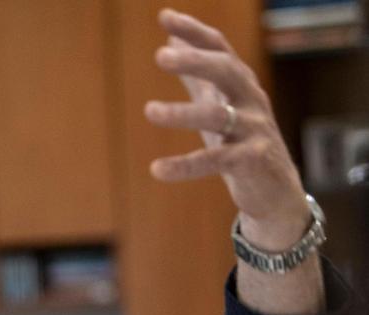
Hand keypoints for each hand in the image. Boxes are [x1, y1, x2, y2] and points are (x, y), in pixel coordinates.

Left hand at [146, 8, 306, 250]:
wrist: (275, 188)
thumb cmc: (240, 140)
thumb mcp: (217, 103)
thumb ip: (195, 74)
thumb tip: (170, 40)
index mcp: (239, 83)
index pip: (218, 48)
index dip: (193, 32)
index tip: (165, 16)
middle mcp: (250, 99)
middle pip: (225, 71)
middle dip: (195, 61)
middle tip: (160, 57)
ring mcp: (253, 129)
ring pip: (218, 116)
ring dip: (182, 113)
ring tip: (149, 111)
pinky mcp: (252, 161)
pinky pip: (215, 160)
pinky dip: (185, 165)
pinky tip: (157, 170)